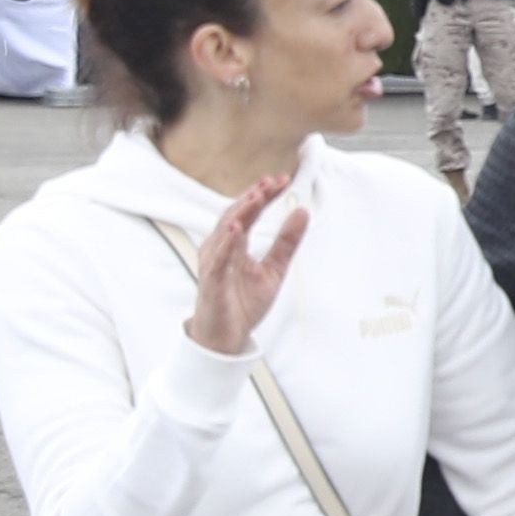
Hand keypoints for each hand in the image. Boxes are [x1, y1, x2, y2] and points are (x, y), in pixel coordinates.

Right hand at [186, 169, 312, 356]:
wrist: (227, 336)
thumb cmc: (243, 302)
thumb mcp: (274, 269)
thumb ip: (287, 242)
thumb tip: (303, 212)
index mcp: (235, 243)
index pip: (249, 211)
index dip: (264, 194)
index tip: (283, 179)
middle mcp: (221, 248)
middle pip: (236, 214)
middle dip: (254, 196)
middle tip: (272, 181)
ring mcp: (214, 262)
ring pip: (225, 231)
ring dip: (241, 212)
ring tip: (257, 196)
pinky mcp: (211, 280)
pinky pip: (218, 259)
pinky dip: (226, 243)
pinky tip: (236, 229)